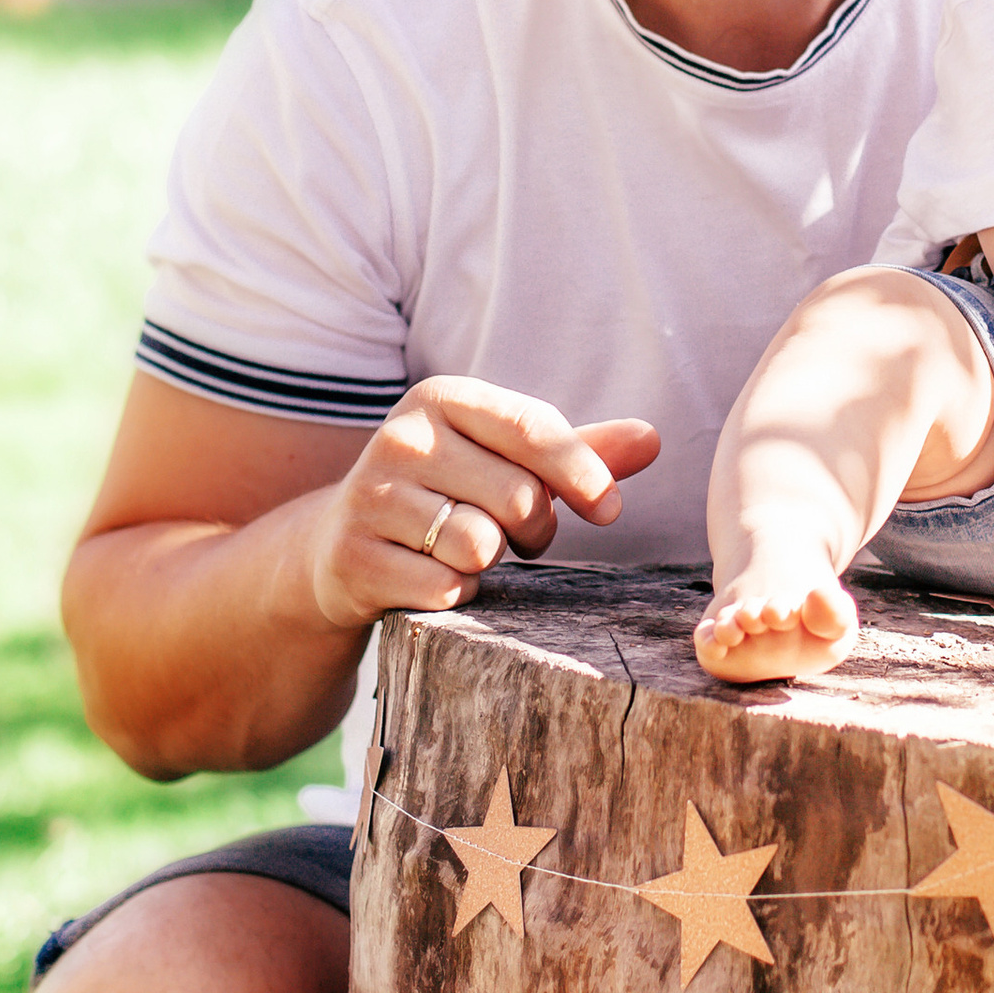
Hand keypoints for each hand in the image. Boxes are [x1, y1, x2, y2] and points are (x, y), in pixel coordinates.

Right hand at [306, 380, 659, 628]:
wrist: (340, 545)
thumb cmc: (446, 494)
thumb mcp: (506, 461)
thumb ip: (577, 451)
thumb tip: (653, 438)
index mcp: (441, 398)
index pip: (533, 428)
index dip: (583, 472)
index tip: (610, 511)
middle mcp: (401, 437)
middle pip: (516, 495)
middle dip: (534, 529)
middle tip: (519, 538)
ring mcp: (371, 496)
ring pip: (479, 544)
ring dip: (491, 563)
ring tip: (471, 553)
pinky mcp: (354, 555)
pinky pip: (444, 587)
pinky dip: (456, 594)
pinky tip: (433, 580)